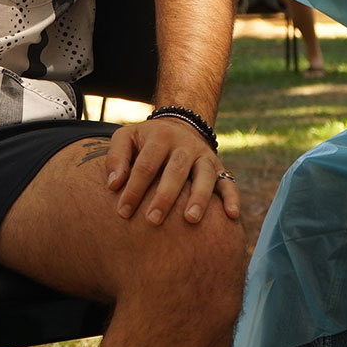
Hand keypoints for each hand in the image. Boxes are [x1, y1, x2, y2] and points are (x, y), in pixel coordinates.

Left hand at [103, 117, 241, 224]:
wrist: (180, 126)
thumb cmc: (146, 141)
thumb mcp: (127, 137)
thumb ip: (116, 158)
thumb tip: (113, 185)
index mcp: (160, 137)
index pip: (146, 165)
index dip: (134, 188)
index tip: (123, 212)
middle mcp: (185, 145)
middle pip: (175, 171)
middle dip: (164, 196)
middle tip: (152, 220)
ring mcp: (205, 157)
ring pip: (205, 176)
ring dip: (199, 197)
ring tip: (190, 219)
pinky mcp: (219, 168)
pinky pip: (229, 183)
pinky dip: (232, 198)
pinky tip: (231, 216)